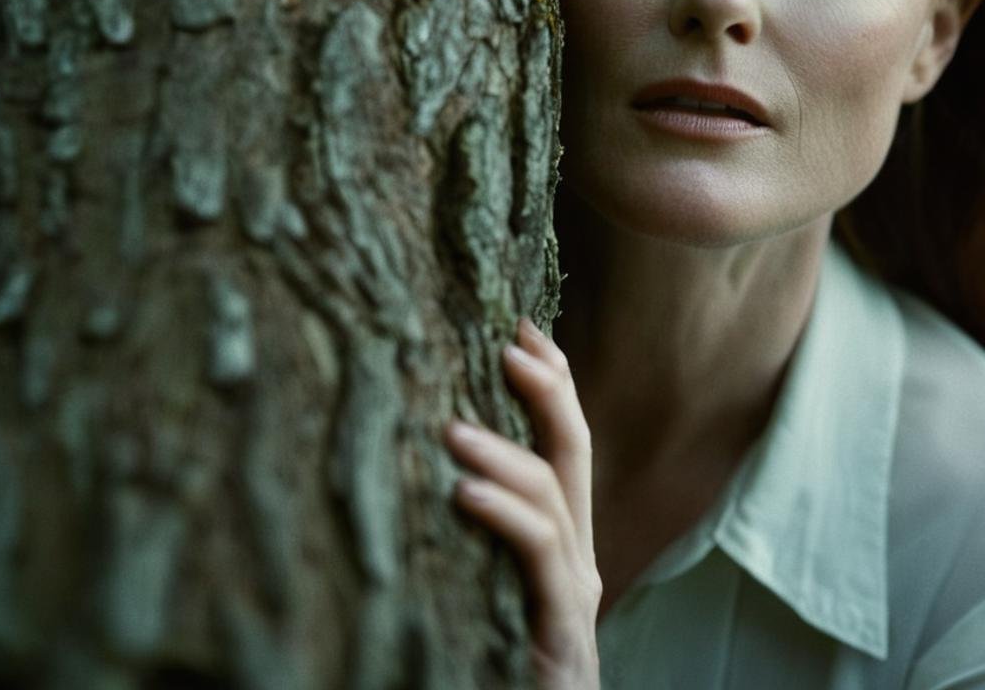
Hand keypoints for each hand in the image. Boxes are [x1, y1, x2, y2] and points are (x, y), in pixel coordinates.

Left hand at [446, 317, 600, 689]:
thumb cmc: (486, 659)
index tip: (521, 327)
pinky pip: (538, 558)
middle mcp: (573, 556)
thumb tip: (411, 450)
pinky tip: (465, 493)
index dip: (551, 380)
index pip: (561, 441)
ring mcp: (572, 593)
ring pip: (553, 495)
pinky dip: (505, 516)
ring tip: (452, 429)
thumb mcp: (477, 576)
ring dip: (505, 452)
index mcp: (556, 540)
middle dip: (548, 389)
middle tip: (509, 342)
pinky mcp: (560, 633)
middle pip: (573, 449)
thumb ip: (466, 523)